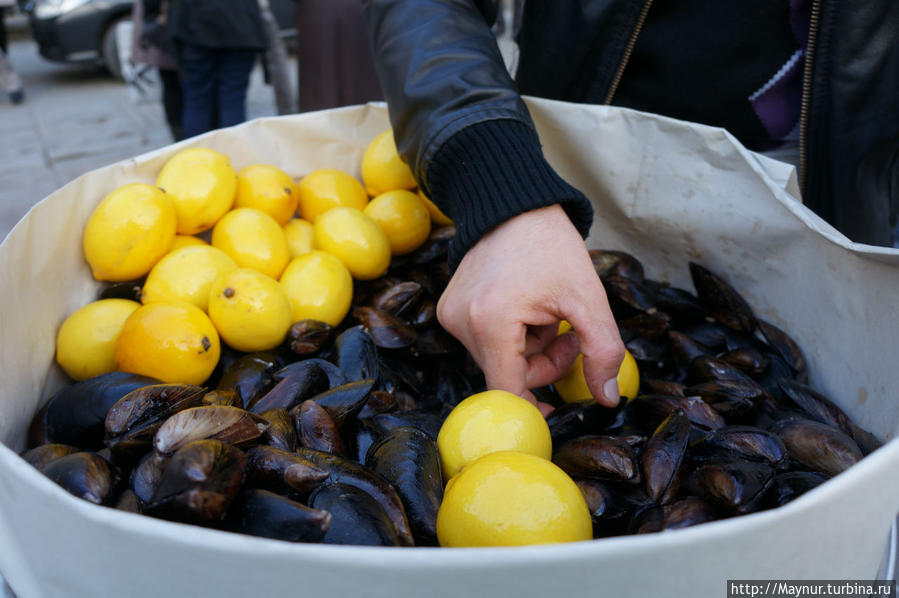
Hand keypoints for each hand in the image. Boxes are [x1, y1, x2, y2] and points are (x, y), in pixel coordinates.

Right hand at [437, 204, 624, 412]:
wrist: (515, 206)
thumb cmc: (552, 246)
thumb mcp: (588, 298)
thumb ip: (603, 351)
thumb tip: (606, 398)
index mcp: (492, 323)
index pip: (507, 391)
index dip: (533, 408)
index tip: (556, 411)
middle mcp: (462, 323)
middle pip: (506, 375)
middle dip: (542, 363)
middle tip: (567, 333)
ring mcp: (451, 316)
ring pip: (498, 360)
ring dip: (529, 348)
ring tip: (546, 313)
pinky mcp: (449, 309)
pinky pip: (485, 342)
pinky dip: (511, 334)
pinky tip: (524, 307)